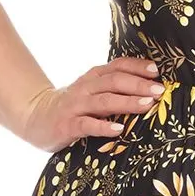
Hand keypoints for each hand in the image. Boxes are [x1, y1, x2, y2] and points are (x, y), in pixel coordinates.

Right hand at [19, 57, 163, 148]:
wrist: (35, 117)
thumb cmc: (72, 106)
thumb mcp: (92, 91)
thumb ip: (113, 89)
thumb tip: (149, 89)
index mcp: (93, 78)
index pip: (117, 66)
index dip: (137, 67)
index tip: (157, 71)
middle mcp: (85, 88)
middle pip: (114, 81)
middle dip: (138, 84)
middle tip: (159, 90)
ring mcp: (76, 106)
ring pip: (104, 101)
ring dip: (127, 102)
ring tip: (147, 104)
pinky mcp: (68, 125)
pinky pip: (87, 125)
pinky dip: (104, 127)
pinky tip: (119, 130)